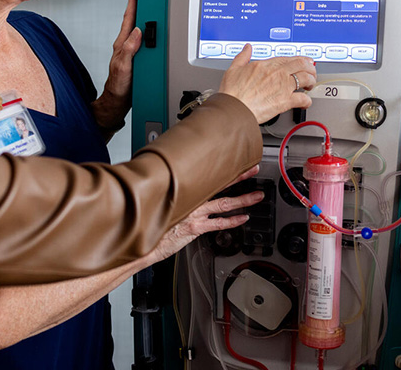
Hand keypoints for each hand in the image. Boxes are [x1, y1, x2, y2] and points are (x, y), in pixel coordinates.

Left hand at [92, 0, 142, 132]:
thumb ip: (129, 51)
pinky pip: (145, 39)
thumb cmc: (118, 88)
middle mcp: (127, 44)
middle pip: (135, 17)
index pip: (130, 15)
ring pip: (140, 27)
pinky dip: (149, 30)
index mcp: (123, 43)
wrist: (117, 104)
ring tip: (151, 0)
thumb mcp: (124, 69)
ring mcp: (132, 51)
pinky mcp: (138, 58)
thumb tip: (137, 32)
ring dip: (145, 13)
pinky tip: (154, 28)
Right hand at [145, 166, 262, 262]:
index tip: (237, 161)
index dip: (226, 168)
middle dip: (240, 177)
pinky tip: (243, 219)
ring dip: (243, 200)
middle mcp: (192, 200)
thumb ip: (176, 192)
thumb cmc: (152, 220)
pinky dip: (232, 221)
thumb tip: (181, 184)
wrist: (144, 238)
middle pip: (221, 185)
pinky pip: (218, 223)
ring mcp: (195, 213)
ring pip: (224, 203)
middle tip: (254, 170)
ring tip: (257, 196)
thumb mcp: (163, 200)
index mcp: (186, 190)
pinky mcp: (195, 228)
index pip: (210, 176)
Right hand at [218, 44, 316, 123]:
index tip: (302, 62)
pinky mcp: (285, 101)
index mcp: (267, 65)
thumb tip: (247, 48)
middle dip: (310, 68)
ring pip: (306, 79)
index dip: (299, 60)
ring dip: (311, 81)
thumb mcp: (234, 68)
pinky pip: (303, 99)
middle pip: (302, 65)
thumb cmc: (232, 92)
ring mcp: (283, 87)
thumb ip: (243, 56)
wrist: (234, 108)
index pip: (289, 58)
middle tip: (311, 72)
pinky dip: (307, 101)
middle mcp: (278, 74)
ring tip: (310, 85)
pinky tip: (306, 102)